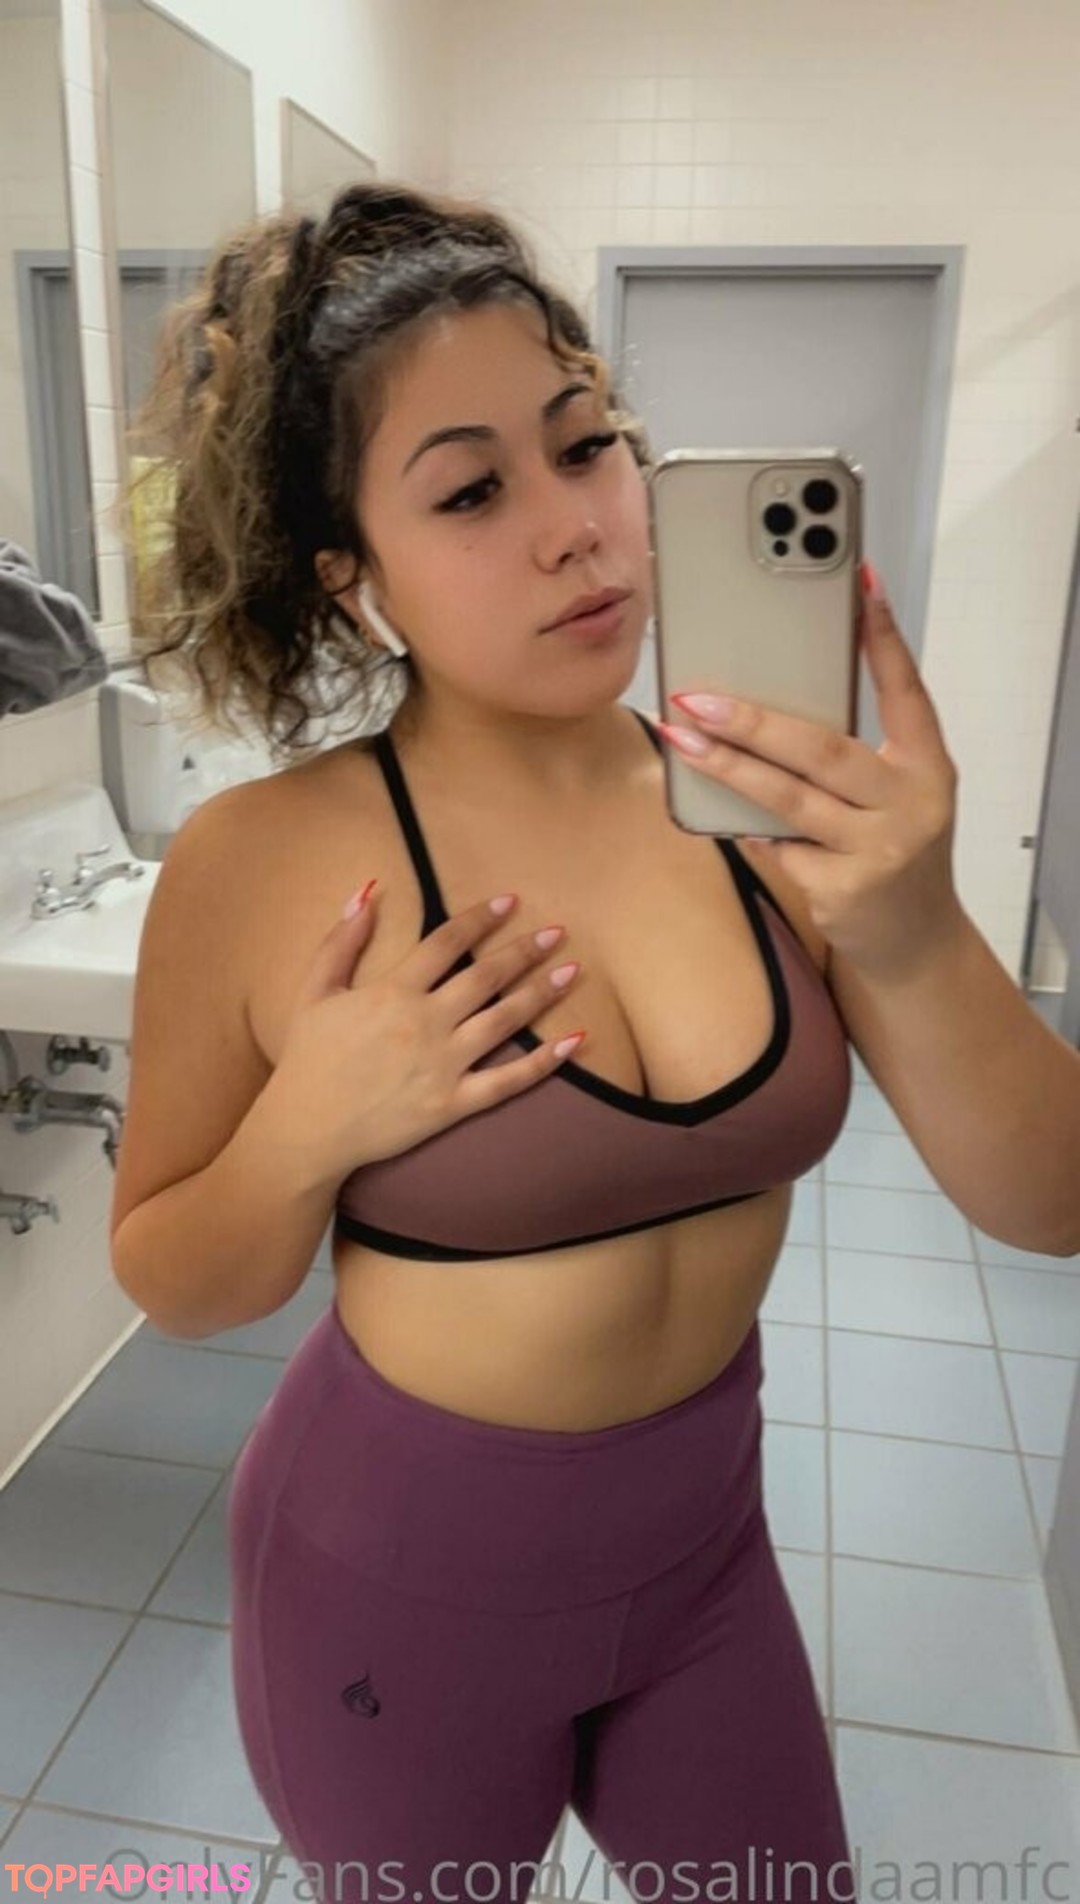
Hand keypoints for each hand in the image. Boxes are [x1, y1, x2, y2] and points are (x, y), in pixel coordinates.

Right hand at [270, 887, 586, 1183]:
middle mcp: (424, 1023)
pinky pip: (508, 1081)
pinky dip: (544, 1062)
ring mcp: (442, 1066)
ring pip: (504, 1021)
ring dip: (541, 994)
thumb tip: (368, 892)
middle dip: (524, 951)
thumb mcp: (315, 991)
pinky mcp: (452, 1105)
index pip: (446, 942)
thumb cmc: (307, 1060)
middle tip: (557, 934)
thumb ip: (341, 941)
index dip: (480, 919)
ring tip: (571, 972)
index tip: (510, 902)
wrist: (305, 1130)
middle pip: (486, 977)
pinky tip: (573, 1041)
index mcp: (392, 992)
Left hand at [661, 562, 965, 983]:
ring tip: (679, 736)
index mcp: (927, 763)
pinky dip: (747, 828)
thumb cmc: (892, 849)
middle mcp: (911, 801)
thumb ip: (852, 758)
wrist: (915, 939)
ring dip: (726, 766)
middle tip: (697, 697)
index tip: (861, 582)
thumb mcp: (894, 795)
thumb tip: (765, 708)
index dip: (883, 637)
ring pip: (788, 798)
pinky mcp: (845, 887)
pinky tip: (722, 815)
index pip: (906, 689)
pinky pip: (777, 846)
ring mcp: (879, 848)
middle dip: (754, 720)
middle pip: (823, 748)